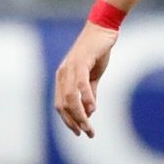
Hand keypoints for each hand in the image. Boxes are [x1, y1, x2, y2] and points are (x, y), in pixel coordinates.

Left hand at [53, 22, 118, 136]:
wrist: (103, 30)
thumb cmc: (97, 52)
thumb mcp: (93, 77)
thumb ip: (89, 93)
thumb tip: (89, 111)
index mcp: (63, 78)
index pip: (60, 105)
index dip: (68, 120)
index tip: (79, 132)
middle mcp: (63, 74)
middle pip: (63, 105)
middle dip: (74, 122)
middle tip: (87, 133)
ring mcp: (70, 68)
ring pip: (70, 98)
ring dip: (79, 115)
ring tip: (89, 127)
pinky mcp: (81, 62)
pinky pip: (80, 84)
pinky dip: (86, 98)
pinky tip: (93, 108)